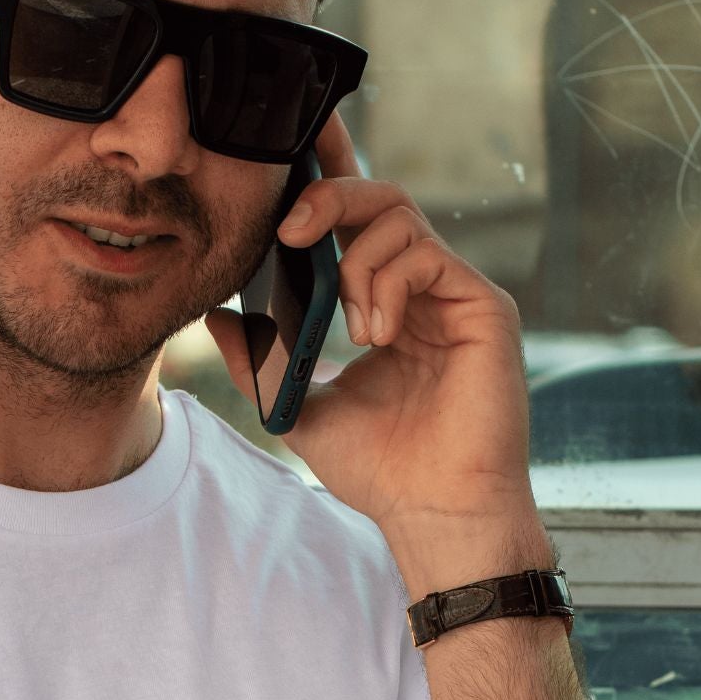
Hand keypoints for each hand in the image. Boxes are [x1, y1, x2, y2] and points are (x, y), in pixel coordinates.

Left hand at [202, 110, 543, 563]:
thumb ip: (261, 358)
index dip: (322, 190)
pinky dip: (389, 283)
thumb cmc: (381, 470)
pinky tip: (379, 334)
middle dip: (328, 198)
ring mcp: (457, 295)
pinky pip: (427, 254)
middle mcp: (425, 290)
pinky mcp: (485, 307)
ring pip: (400, 216)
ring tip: (352, 330)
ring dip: (357, 262)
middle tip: (291, 231)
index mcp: (387, 304)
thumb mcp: (300, 407)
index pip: (355, 224)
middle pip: (379, 198)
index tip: (279, 187)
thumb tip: (215, 313)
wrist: (434, 513)